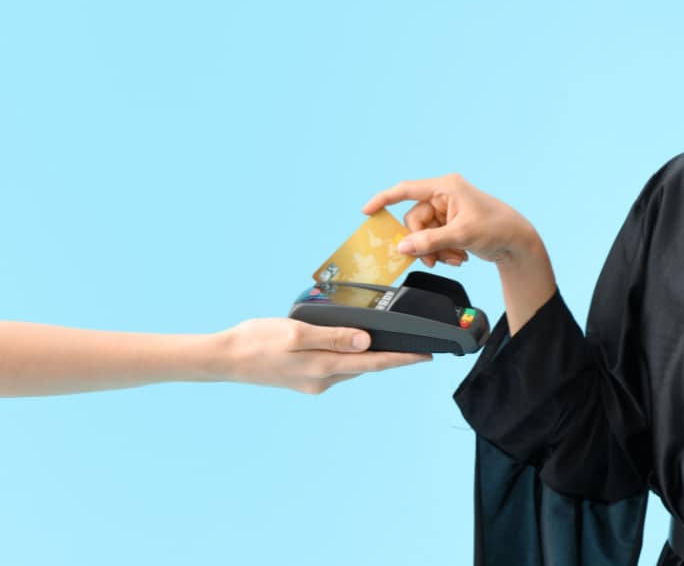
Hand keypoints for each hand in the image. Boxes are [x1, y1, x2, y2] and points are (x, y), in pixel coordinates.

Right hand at [215, 318, 429, 394]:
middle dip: (392, 357)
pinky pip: (336, 366)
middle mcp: (322, 379)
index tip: (427, 356)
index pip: (374, 363)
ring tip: (392, 344)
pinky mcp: (304, 378)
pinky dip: (349, 357)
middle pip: (366, 366)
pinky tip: (352, 345)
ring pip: (351, 367)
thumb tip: (367, 342)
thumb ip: (333, 336)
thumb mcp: (297, 332)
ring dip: (370, 357)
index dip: (403, 359)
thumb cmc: (257, 341)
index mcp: (323, 367)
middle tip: (416, 346)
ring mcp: (313, 382)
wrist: (224, 358)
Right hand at [363, 173, 538, 267]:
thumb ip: (430, 241)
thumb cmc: (498, 228)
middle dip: (423, 243)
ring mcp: (446, 212)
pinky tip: (458, 257)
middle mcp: (444, 196)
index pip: (407, 189)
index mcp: (446, 187)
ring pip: (423, 234)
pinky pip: (433, 240)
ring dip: (435, 251)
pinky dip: (442, 252)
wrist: (518, 243)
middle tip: (435, 259)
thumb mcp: (462, 235)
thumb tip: (403, 246)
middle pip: (414, 221)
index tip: (366, 211)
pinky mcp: (450, 226)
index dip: (384, 199)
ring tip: (454, 259)